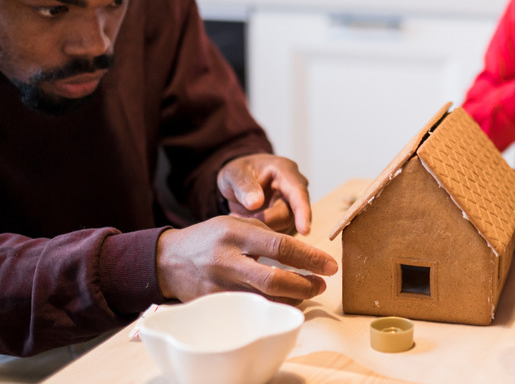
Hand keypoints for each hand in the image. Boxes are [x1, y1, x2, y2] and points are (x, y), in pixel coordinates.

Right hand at [156, 215, 338, 304]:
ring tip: (307, 291)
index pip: (281, 246)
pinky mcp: (213, 304)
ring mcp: (218, 285)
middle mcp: (226, 259)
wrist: (168, 260)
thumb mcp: (235, 222)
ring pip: (264, 300)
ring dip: (293, 298)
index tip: (330, 265)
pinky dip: (271, 306)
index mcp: (235, 233)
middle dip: (305, 285)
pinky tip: (283, 300)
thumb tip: (303, 252)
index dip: (310, 258)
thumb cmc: (210, 238)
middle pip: (274, 280)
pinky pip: (249, 309)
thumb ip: (267, 233)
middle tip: (321, 283)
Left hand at [217, 153, 310, 235]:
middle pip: (289, 215)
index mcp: (286, 172)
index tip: (304, 231)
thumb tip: (255, 203)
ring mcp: (293, 206)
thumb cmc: (239, 173)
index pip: (299, 194)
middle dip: (266, 223)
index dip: (303, 212)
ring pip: (285, 228)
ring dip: (263, 229)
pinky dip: (264, 235)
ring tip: (240, 218)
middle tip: (240, 219)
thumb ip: (243, 185)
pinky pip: (280, 234)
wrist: (239, 181)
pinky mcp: (288, 221)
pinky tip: (248, 226)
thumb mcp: (234, 173)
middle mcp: (295, 189)